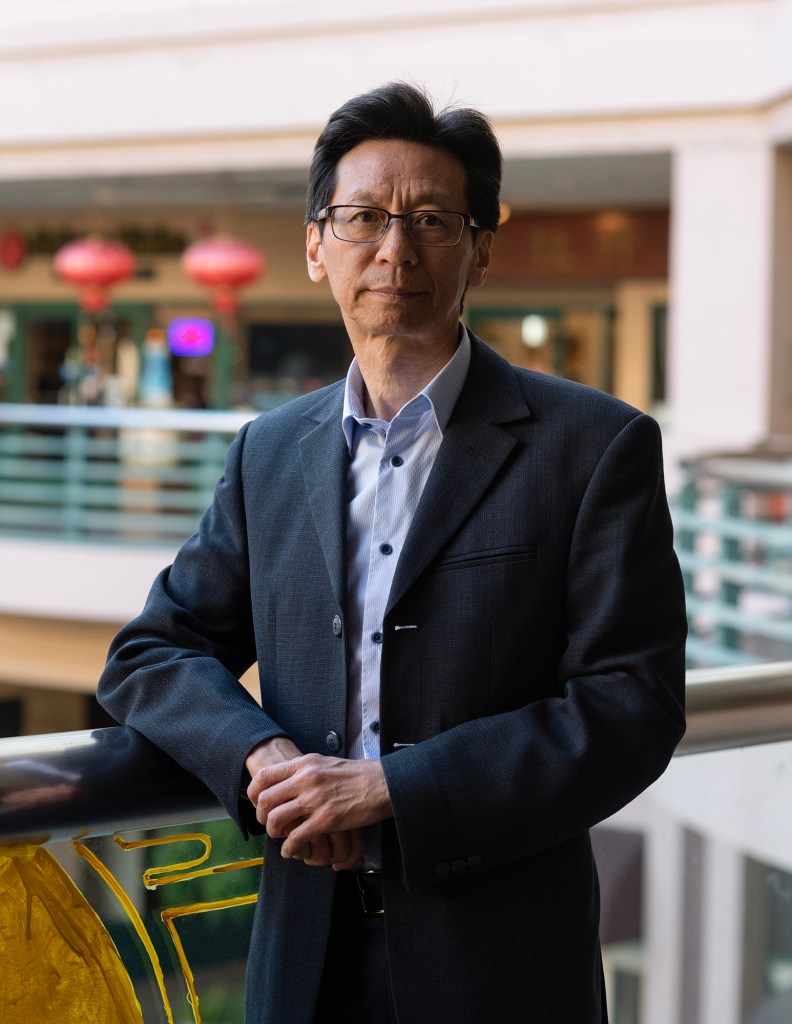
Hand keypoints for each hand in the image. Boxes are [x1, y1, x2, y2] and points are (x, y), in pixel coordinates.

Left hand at [246, 753, 391, 860]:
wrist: (383, 783)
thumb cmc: (358, 775)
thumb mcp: (326, 763)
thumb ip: (305, 771)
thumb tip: (288, 780)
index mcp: (305, 764)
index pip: (264, 776)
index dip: (253, 794)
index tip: (257, 804)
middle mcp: (306, 779)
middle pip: (265, 800)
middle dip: (261, 817)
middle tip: (269, 824)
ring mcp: (315, 800)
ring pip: (276, 820)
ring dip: (274, 833)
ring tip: (281, 837)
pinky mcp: (326, 820)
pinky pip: (296, 838)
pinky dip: (289, 848)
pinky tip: (292, 851)